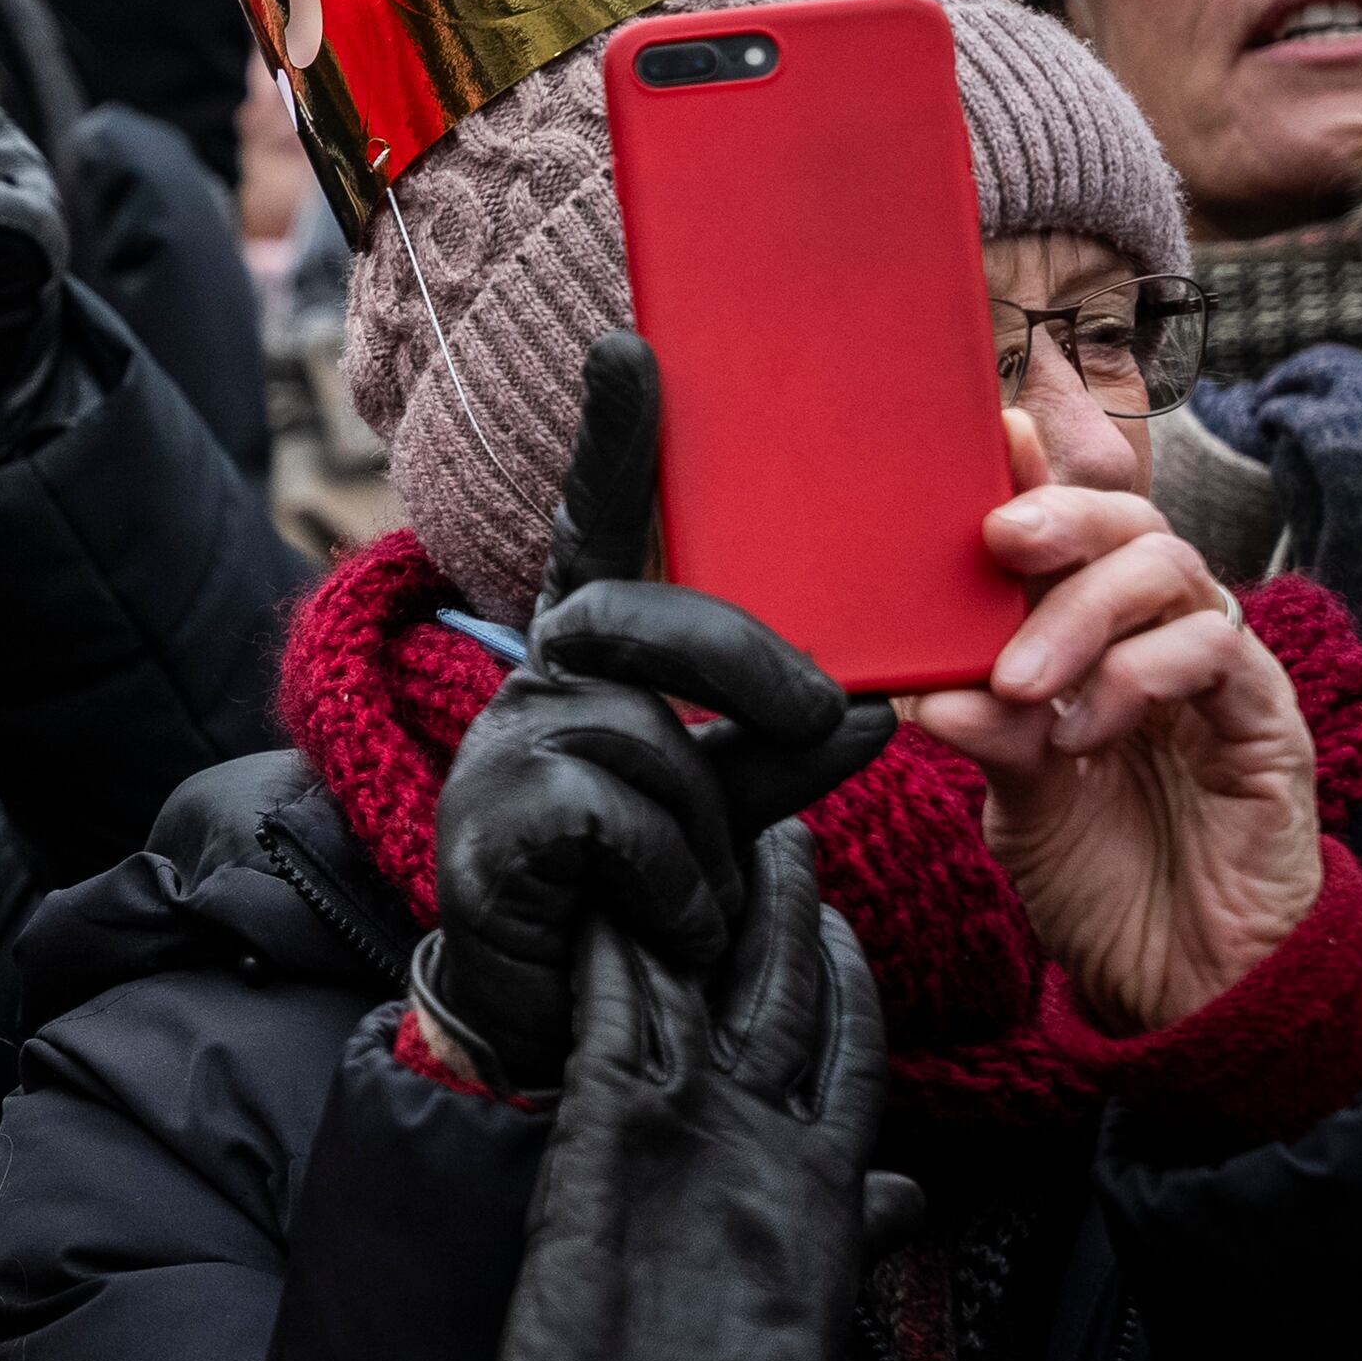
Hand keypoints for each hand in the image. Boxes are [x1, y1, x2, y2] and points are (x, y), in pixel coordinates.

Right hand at [424, 336, 892, 1091]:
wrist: (557, 1017)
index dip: (614, 440)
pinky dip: (675, 890)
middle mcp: (539, 678)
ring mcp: (504, 748)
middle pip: (638, 616)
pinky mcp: (493, 828)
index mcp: (595, 653)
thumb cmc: (642, 891)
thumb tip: (868, 701)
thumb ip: (787, 747)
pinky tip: (645, 922)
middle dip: (747, 663)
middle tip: (838, 712)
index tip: (631, 343)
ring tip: (687, 899)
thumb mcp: (730, 804)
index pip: (602, 528)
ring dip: (707, 839)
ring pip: (650, 745)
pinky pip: (630, 829)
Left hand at [429, 835, 885, 1360]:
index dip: (842, 972)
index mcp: (834, 1194)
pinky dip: (606, 948)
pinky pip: (614, 1014)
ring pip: (713, 982)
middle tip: (775, 824)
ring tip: (697, 822)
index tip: (830, 907)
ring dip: (703, 902)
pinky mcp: (613, 1135)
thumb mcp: (815, 1317)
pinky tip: (594, 890)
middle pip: (790, 992)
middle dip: (782, 908)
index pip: (852, 1048)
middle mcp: (778, 1146)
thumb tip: (907, 1191)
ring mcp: (700, 1132)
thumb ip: (858, 1233)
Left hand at [908, 416, 1317, 1033]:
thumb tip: (917, 689)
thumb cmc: (1100, 876)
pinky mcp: (1266, 721)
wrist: (1183, 985)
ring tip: (1022, 685)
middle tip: (996, 542)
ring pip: (1172, 571)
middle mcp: (1157, 639)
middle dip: (1061, 514)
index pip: (1075, 531)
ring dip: (1082, 614)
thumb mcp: (1017, 798)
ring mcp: (1218, 674)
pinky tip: (1086, 730)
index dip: (1039, 472)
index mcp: (1092, 639)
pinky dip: (1139, 674)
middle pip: (1131, 522)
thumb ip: (983, 732)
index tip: (987, 436)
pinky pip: (1216, 651)